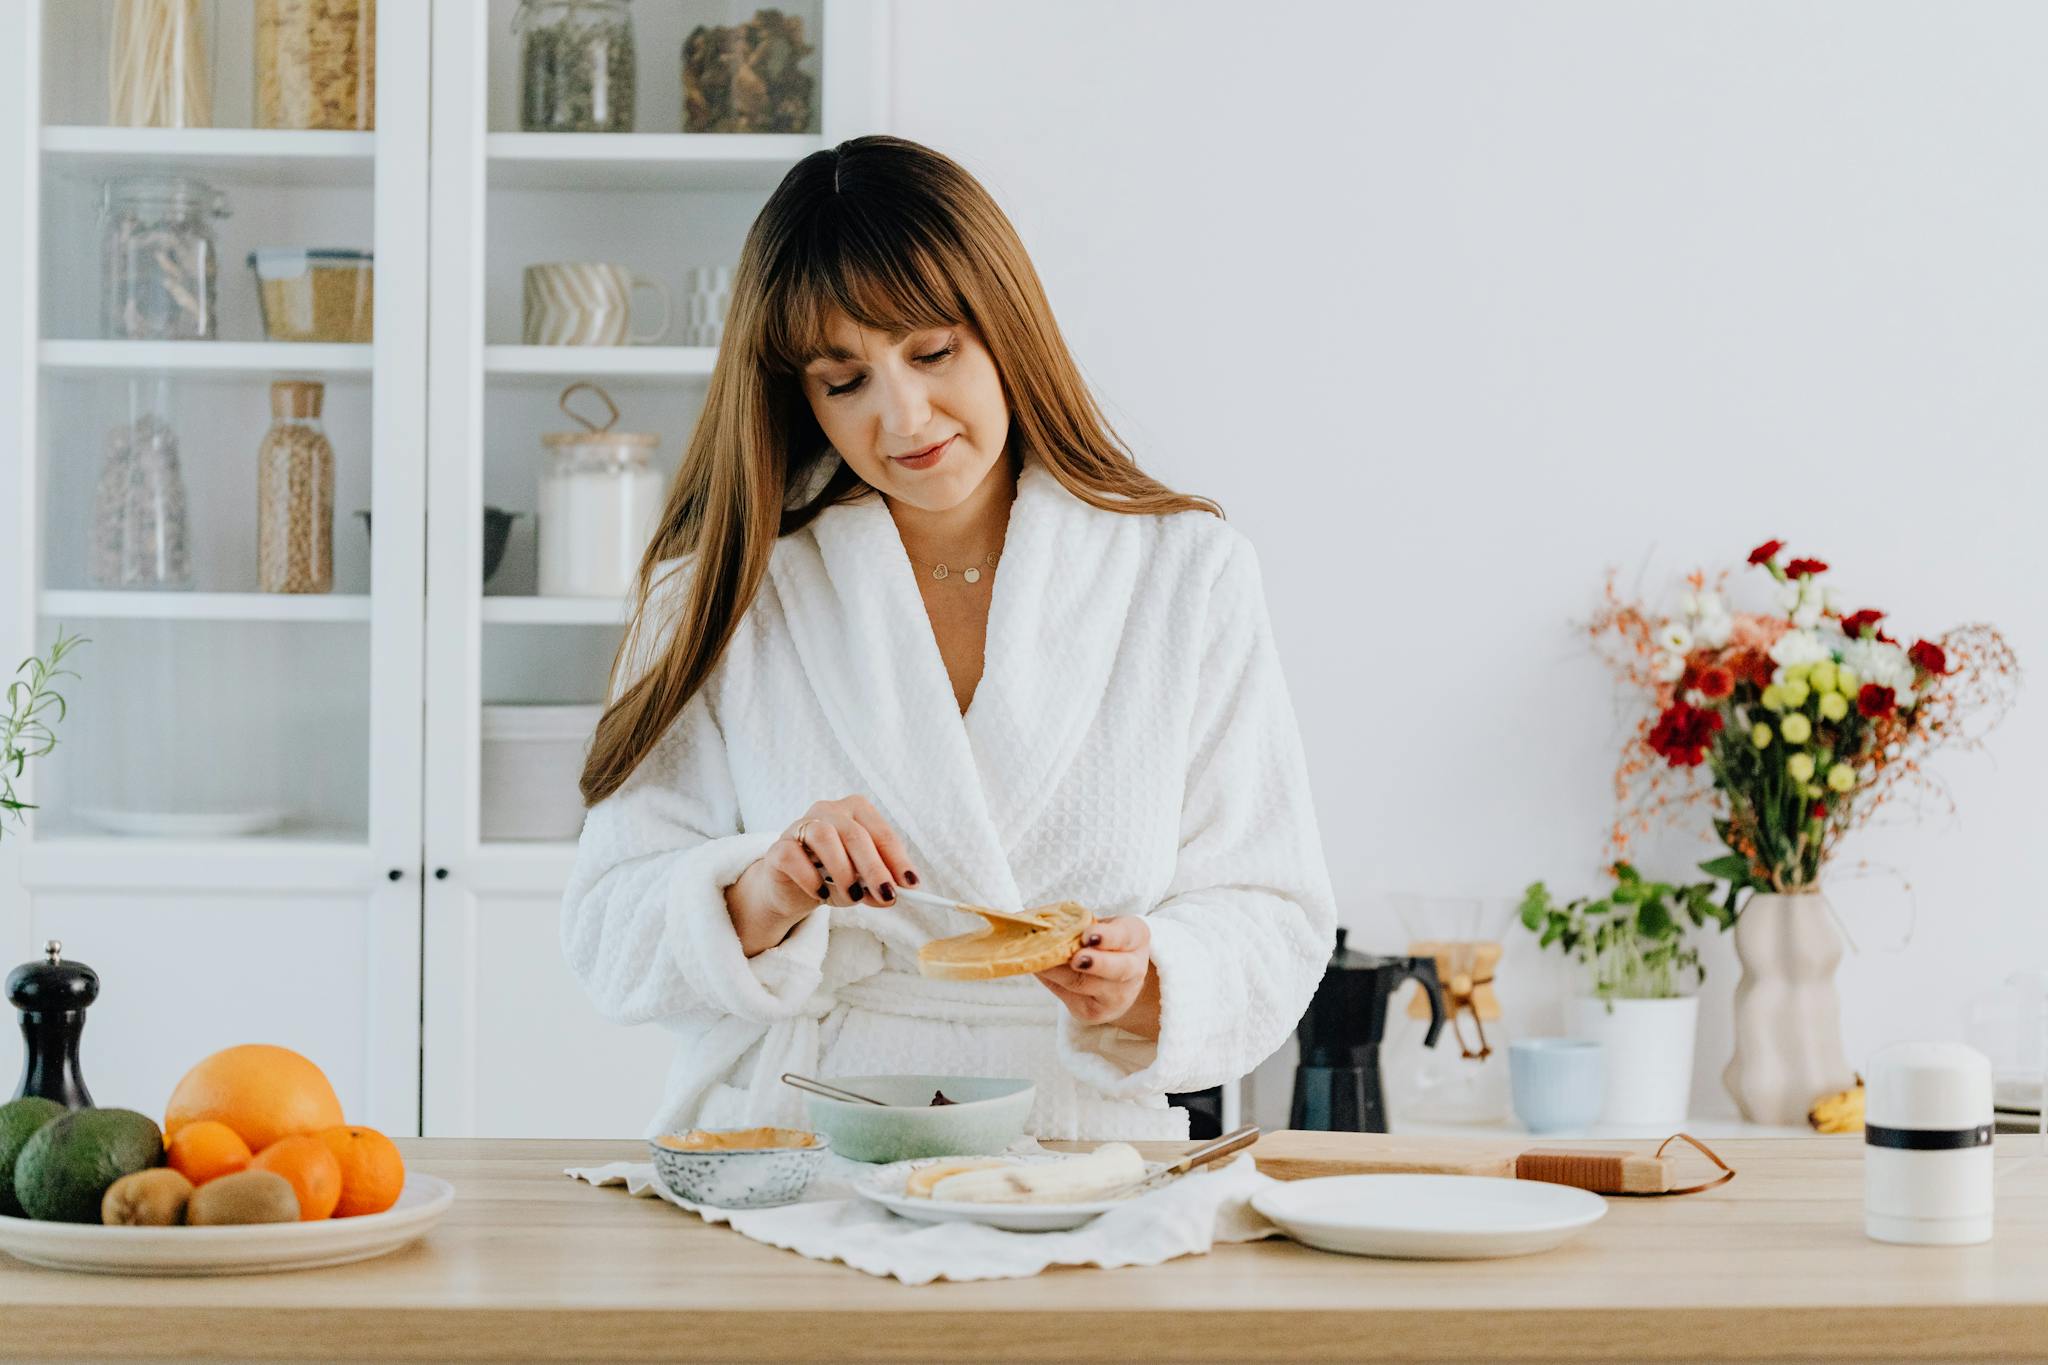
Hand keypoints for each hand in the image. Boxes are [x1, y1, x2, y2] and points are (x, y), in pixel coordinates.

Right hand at [727, 796, 918, 956]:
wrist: (789, 888)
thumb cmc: (830, 877)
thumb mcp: (860, 883)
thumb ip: (874, 887)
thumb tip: (890, 896)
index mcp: (855, 812)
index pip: (881, 832)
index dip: (898, 859)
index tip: (911, 884)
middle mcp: (828, 811)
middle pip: (855, 834)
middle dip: (874, 867)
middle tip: (886, 894)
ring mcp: (800, 826)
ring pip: (824, 836)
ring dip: (843, 870)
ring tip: (852, 896)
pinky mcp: (778, 848)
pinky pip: (793, 857)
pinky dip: (810, 878)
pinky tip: (820, 894)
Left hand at [1036, 917, 1159, 1038]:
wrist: (1118, 982)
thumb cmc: (1105, 945)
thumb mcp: (1103, 927)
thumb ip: (1082, 924)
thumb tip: (1047, 926)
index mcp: (1136, 938)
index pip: (1125, 935)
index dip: (1107, 936)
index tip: (1088, 935)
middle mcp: (1133, 969)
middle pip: (1117, 969)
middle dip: (1096, 963)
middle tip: (1076, 959)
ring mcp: (1115, 996)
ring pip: (1083, 984)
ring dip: (1057, 971)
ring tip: (1039, 958)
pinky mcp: (1094, 1013)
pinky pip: (1067, 995)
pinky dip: (1050, 980)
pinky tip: (1039, 969)